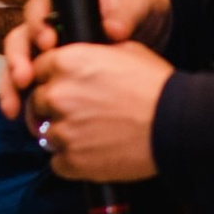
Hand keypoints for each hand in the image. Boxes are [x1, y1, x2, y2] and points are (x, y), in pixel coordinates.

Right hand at [0, 0, 171, 116]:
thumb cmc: (136, 10)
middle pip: (20, 39)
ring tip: (14, 108)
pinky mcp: (51, 74)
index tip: (47, 43)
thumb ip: (124, 14)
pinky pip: (31, 86)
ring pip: (18, 65)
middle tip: (24, 79)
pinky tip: (23, 117)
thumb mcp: (135, 5)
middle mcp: (47, 25)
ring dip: (11, 86)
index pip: (38, 10)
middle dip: (17, 60)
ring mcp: (47, 51)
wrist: (148, 32)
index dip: (37, 26)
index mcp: (61, 3)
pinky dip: (24, 101)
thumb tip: (113, 29)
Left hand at [24, 41, 171, 181]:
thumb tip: (85, 55)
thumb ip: (93, 52)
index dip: (51, 77)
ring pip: (46, 134)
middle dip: (53, 106)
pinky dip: (71, 161)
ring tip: (91, 134)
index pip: (38, 67)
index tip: (62, 85)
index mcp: (68, 61)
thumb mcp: (126, 50)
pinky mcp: (73, 160)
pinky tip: (93, 153)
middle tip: (78, 112)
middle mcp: (59, 93)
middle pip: (38, 101)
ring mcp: (64, 129)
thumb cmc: (156, 86)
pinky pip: (57, 162)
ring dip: (63, 135)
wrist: (175, 124)